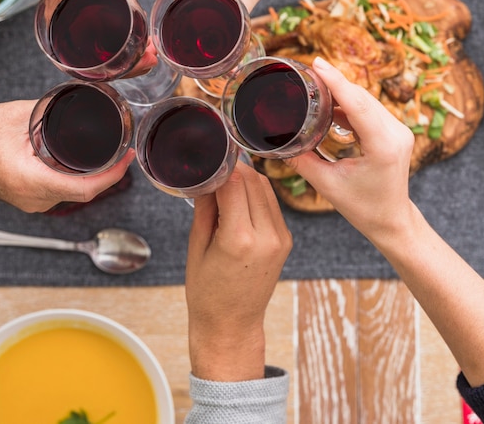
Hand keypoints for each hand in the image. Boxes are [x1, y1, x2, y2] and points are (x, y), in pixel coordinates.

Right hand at [0, 100, 133, 212]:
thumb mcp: (17, 115)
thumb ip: (52, 108)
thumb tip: (83, 97)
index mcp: (29, 179)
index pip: (83, 189)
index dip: (112, 175)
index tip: (126, 158)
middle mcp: (32, 198)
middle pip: (83, 192)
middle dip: (108, 174)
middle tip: (123, 150)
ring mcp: (31, 203)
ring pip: (73, 194)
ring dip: (93, 177)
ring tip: (109, 154)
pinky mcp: (30, 200)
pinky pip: (61, 194)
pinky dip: (77, 180)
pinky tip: (86, 165)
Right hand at [14, 0, 156, 76]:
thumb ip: (132, 4)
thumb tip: (140, 31)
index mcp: (74, 10)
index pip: (99, 58)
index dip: (127, 66)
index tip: (147, 60)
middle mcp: (57, 21)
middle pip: (91, 64)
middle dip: (122, 66)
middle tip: (148, 59)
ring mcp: (53, 21)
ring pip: (84, 55)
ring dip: (112, 59)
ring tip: (140, 52)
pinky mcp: (56, 16)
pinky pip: (78, 41)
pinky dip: (99, 46)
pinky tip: (120, 43)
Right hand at [186, 161, 291, 380]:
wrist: (232, 324)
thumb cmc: (207, 291)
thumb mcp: (197, 245)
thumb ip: (206, 207)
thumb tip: (209, 176)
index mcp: (239, 239)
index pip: (235, 184)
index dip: (222, 168)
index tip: (210, 160)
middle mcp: (266, 236)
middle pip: (253, 182)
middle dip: (234, 169)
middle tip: (215, 166)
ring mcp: (280, 238)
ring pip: (265, 189)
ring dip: (246, 179)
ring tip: (225, 180)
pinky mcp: (286, 240)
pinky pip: (272, 204)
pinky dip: (256, 193)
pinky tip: (239, 196)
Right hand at [286, 56, 417, 243]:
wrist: (392, 221)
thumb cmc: (363, 207)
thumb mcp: (326, 184)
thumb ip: (301, 160)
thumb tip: (275, 143)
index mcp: (382, 146)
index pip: (358, 104)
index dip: (336, 81)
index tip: (317, 64)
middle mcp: (396, 133)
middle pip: (361, 96)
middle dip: (335, 81)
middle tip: (309, 69)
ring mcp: (399, 131)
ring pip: (366, 100)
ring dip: (342, 90)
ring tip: (317, 82)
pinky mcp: (395, 132)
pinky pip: (369, 109)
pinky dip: (350, 102)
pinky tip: (331, 102)